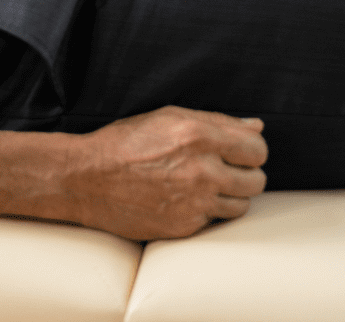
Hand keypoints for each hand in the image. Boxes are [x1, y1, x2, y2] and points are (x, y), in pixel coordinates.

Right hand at [60, 106, 267, 239]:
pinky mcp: (186, 226)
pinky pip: (216, 220)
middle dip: (245, 173)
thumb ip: (216, 121)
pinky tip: (187, 199)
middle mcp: (202, 170)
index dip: (252, 150)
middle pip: (257, 179)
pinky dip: (208, 211)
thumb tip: (255, 126)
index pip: (257, 148)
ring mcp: (195, 202)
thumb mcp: (167, 117)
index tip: (241, 152)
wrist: (87, 178)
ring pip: (243, 204)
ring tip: (206, 186)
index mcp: (198, 136)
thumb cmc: (124, 143)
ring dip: (231, 195)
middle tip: (225, 170)